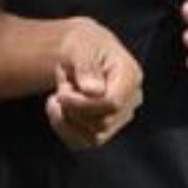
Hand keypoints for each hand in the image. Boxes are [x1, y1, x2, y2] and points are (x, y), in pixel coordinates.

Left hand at [44, 18, 142, 148]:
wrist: (79, 53)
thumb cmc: (82, 45)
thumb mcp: (80, 45)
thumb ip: (86, 66)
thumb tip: (93, 91)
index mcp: (130, 76)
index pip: (112, 103)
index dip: (82, 103)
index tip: (61, 92)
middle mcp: (131, 101)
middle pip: (102, 123)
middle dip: (73, 108)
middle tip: (62, 86)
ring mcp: (120, 118)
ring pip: (93, 138)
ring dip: (66, 120)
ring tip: (58, 96)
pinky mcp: (104, 130)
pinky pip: (83, 143)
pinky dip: (63, 129)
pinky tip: (56, 109)